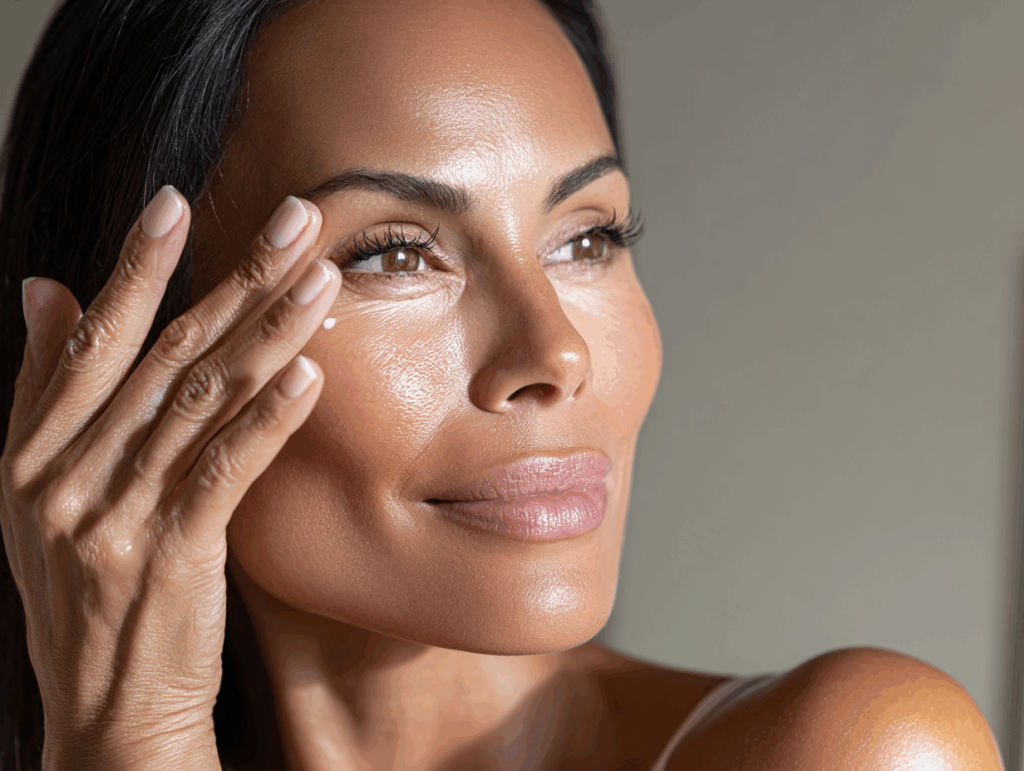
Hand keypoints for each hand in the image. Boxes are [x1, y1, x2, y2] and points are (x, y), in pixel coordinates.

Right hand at [0, 187, 339, 769]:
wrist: (106, 706)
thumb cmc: (85, 591)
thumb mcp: (38, 492)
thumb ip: (46, 389)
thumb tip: (46, 288)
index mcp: (30, 451)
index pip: (90, 338)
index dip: (134, 266)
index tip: (175, 202)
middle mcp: (62, 476)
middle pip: (164, 354)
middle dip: (235, 280)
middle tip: (294, 220)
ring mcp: (112, 517)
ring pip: (202, 401)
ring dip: (269, 333)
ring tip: (321, 279)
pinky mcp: (168, 557)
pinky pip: (223, 470)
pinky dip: (268, 419)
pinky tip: (307, 373)